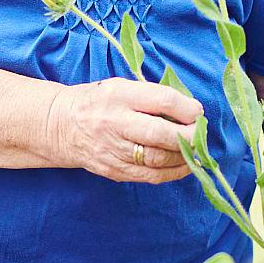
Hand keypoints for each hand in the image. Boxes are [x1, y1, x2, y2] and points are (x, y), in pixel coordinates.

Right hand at [46, 78, 200, 183]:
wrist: (61, 126)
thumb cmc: (99, 101)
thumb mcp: (120, 86)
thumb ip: (151, 96)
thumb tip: (190, 111)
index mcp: (118, 95)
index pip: (161, 100)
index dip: (186, 108)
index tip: (197, 112)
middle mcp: (114, 122)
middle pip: (159, 133)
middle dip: (189, 136)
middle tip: (202, 135)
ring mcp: (112, 150)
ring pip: (157, 159)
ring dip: (183, 157)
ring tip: (196, 151)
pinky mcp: (113, 170)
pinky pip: (150, 175)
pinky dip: (172, 172)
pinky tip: (184, 166)